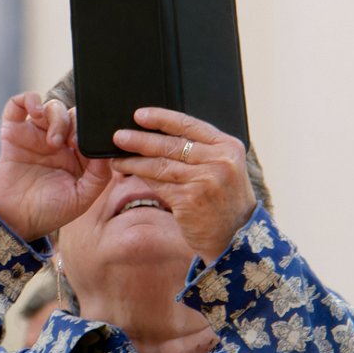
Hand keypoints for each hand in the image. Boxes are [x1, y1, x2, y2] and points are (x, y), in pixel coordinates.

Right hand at [0, 93, 111, 240]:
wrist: (11, 218)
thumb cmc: (46, 211)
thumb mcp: (81, 198)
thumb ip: (99, 176)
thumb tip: (106, 151)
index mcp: (76, 155)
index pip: (89, 130)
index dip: (91, 132)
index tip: (85, 145)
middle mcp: (57, 142)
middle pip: (73, 115)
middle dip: (76, 123)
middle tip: (72, 142)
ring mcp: (35, 135)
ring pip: (51, 106)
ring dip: (56, 117)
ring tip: (53, 141)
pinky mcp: (13, 131)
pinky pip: (18, 104)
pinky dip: (28, 99)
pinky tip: (36, 109)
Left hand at [110, 107, 256, 259]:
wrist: (236, 237)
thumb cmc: (225, 200)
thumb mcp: (223, 168)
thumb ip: (202, 150)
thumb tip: (160, 134)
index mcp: (228, 146)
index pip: (190, 124)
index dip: (161, 118)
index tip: (139, 115)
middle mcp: (219, 161)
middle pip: (172, 144)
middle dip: (141, 139)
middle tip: (119, 136)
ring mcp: (205, 180)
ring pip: (161, 164)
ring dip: (135, 161)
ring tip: (117, 157)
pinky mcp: (190, 199)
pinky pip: (159, 184)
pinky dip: (142, 178)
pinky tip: (129, 175)